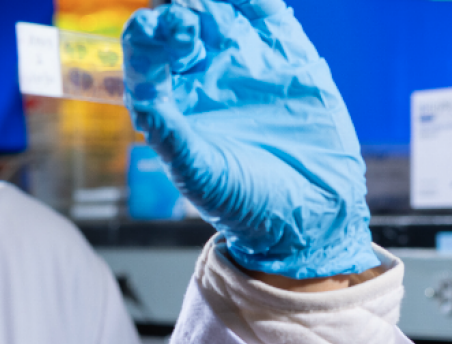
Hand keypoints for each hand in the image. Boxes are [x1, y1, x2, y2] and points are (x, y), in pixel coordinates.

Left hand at [124, 0, 379, 279]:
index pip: (146, 56)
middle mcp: (203, 76)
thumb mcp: (200, 173)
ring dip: (210, 3)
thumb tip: (141, 103)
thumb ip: (170, 137)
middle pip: (179, 26)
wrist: (310, 214)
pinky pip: (267, 16)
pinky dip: (256, 1)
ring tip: (207, 5)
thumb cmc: (245, 203)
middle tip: (184, 20)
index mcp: (172, 102)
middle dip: (178, 15)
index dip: (146, 38)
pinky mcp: (287, 57)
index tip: (156, 34)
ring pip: (219, 13)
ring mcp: (244, 63)